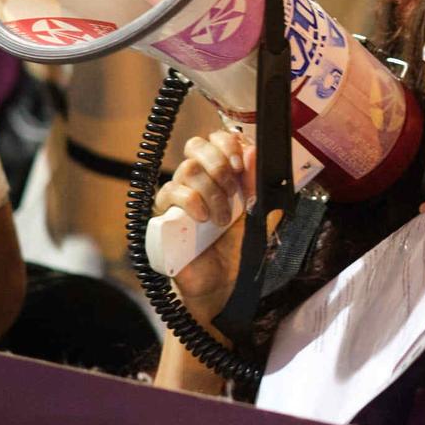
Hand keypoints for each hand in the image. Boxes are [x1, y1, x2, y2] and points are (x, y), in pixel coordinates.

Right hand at [154, 131, 257, 318]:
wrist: (222, 285)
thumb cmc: (237, 250)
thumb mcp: (259, 216)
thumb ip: (259, 187)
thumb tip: (253, 152)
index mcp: (221, 176)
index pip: (217, 139)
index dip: (228, 143)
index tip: (242, 163)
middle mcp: (198, 181)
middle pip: (196, 145)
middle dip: (219, 162)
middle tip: (232, 188)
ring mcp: (180, 196)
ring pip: (187, 169)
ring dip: (212, 191)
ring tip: (222, 218)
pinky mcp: (165, 215)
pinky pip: (169, 193)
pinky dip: (191, 201)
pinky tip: (203, 218)